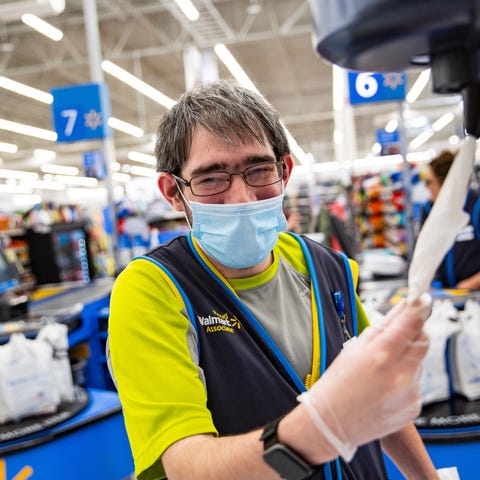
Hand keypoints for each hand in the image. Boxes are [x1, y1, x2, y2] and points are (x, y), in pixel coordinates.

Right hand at [298, 294, 430, 460]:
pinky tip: (385, 382)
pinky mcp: (414, 406)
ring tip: (382, 366)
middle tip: (400, 330)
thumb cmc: (336, 385)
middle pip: (423, 340)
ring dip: (407, 356)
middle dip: (414, 331)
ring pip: (419, 361)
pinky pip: (417, 381)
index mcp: (381, 355)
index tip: (421, 299)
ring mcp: (409, 392)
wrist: (332, 423)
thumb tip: (400, 311)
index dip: (419, 307)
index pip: (411, 322)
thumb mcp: (353, 348)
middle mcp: (400, 374)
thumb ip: (381, 329)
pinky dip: (406, 376)